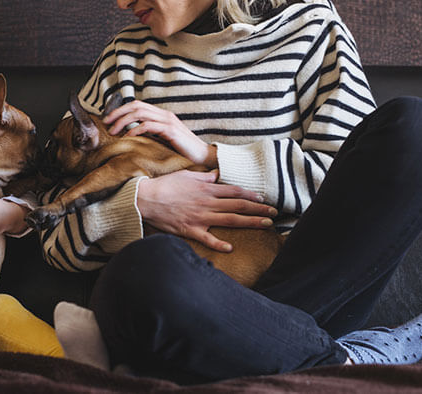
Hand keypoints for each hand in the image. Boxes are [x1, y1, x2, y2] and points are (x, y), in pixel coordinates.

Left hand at [104, 100, 216, 167]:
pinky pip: (148, 126)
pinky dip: (135, 130)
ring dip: (123, 121)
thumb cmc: (181, 152)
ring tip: (113, 131)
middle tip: (106, 122)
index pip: (137, 105)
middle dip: (118, 113)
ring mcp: (168, 121)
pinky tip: (128, 137)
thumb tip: (129, 135)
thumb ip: (149, 134)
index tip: (108, 119)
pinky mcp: (171, 130)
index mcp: (161, 115)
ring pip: (140, 113)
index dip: (121, 110)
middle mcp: (164, 115)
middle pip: (136, 106)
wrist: (202, 157)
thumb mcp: (162, 140)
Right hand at [137, 170, 276, 251]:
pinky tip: (230, 247)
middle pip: (238, 205)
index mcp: (207, 189)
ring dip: (250, 222)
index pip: (234, 191)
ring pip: (230, 220)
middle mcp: (207, 203)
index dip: (251, 194)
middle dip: (259, 208)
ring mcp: (200, 217)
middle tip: (275, 212)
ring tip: (266, 224)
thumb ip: (204, 177)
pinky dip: (218, 243)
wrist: (146, 198)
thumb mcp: (186, 176)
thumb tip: (217, 174)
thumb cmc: (165, 186)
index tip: (263, 197)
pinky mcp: (190, 230)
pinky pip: (207, 238)